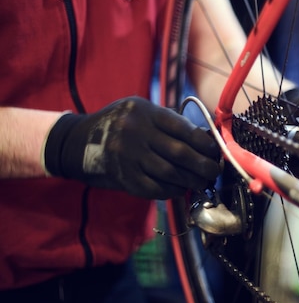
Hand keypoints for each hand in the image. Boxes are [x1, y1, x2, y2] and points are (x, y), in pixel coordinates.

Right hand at [44, 97, 220, 199]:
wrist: (79, 141)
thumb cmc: (121, 125)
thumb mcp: (142, 112)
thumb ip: (170, 123)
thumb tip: (206, 140)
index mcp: (144, 111)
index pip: (184, 129)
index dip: (204, 143)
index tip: (215, 152)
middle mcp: (135, 132)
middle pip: (180, 153)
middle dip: (203, 166)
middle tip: (213, 172)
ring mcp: (127, 155)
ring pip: (170, 173)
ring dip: (191, 181)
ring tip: (201, 182)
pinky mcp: (122, 175)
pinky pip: (154, 187)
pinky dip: (172, 190)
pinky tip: (180, 189)